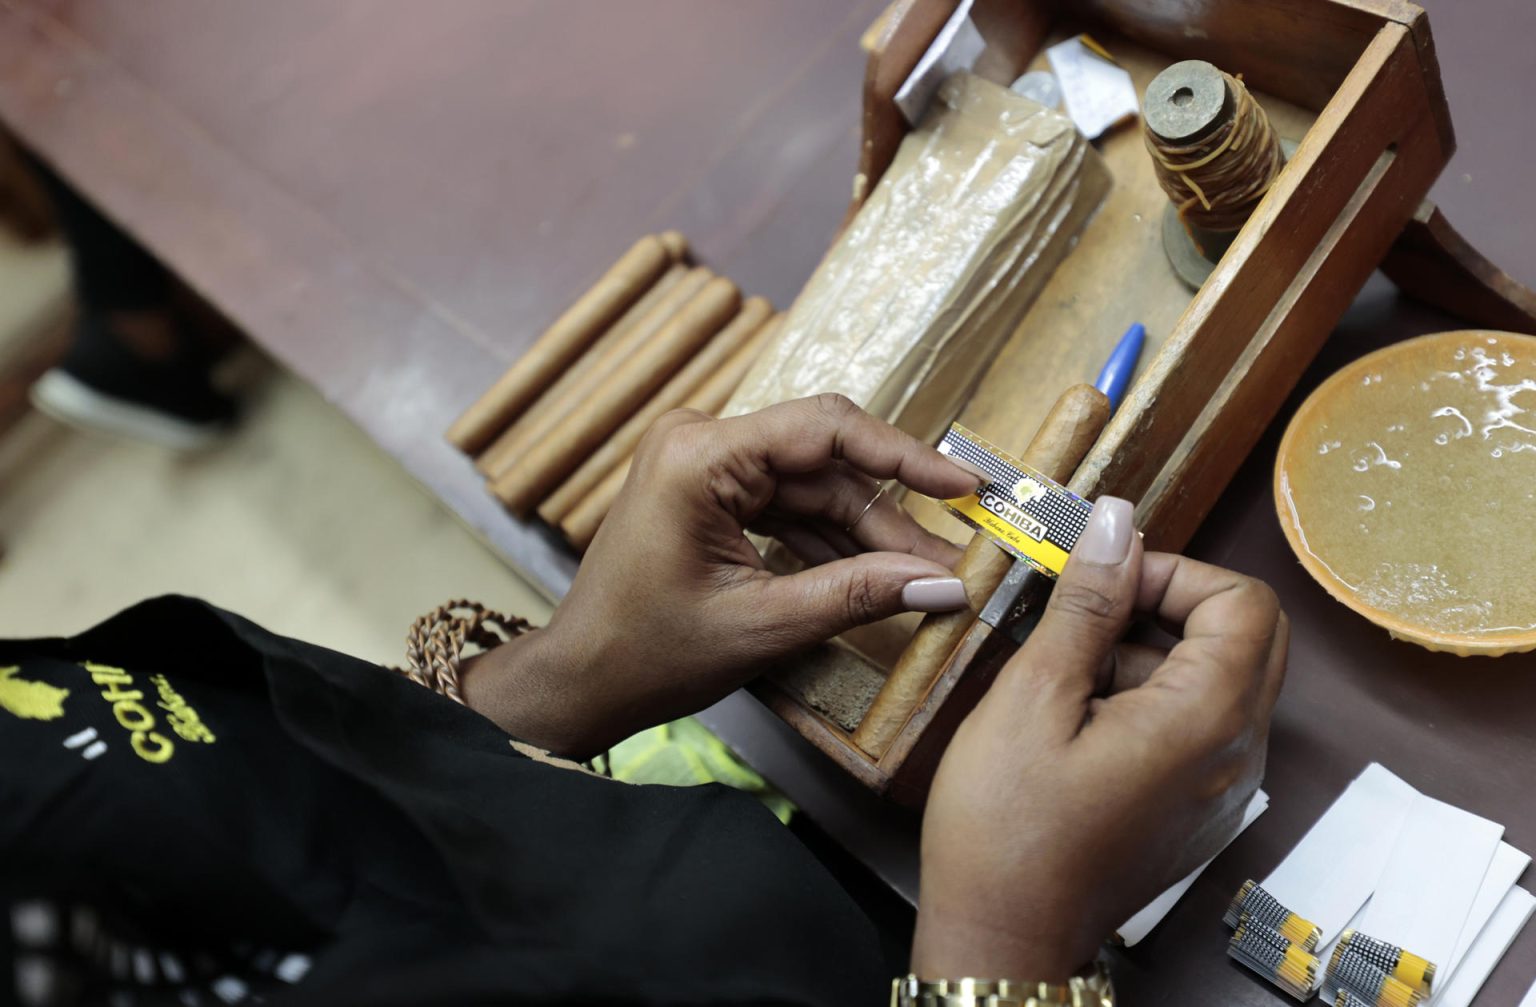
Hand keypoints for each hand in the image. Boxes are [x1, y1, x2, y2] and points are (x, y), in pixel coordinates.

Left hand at [463, 394, 982, 756]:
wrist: (582, 681)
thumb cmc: (648, 655)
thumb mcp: (763, 626)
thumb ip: (858, 595)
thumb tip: (945, 584)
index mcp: (699, 457)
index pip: (825, 429)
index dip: (905, 457)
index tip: (965, 484)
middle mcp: (700, 441)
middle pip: (824, 463)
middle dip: (889, 516)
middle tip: (953, 557)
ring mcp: (702, 464)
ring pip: (811, 487)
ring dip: (865, 534)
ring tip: (926, 577)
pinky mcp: (708, 490)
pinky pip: (785, 504)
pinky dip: (828, 541)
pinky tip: (876, 574)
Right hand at [912, 496, 1286, 979]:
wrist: (1003, 936)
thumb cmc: (1006, 828)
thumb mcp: (1034, 697)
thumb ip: (1087, 604)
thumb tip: (1117, 522)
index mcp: (1207, 720)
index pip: (1244, 600)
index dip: (1173, 572)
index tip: (1102, 582)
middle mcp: (1237, 754)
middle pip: (1247, 635)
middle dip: (1169, 604)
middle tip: (1090, 613)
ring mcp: (1224, 787)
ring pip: (1220, 677)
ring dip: (1151, 652)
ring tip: (1064, 678)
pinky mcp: (1199, 808)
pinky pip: (1199, 724)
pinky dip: (1149, 697)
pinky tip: (1077, 720)